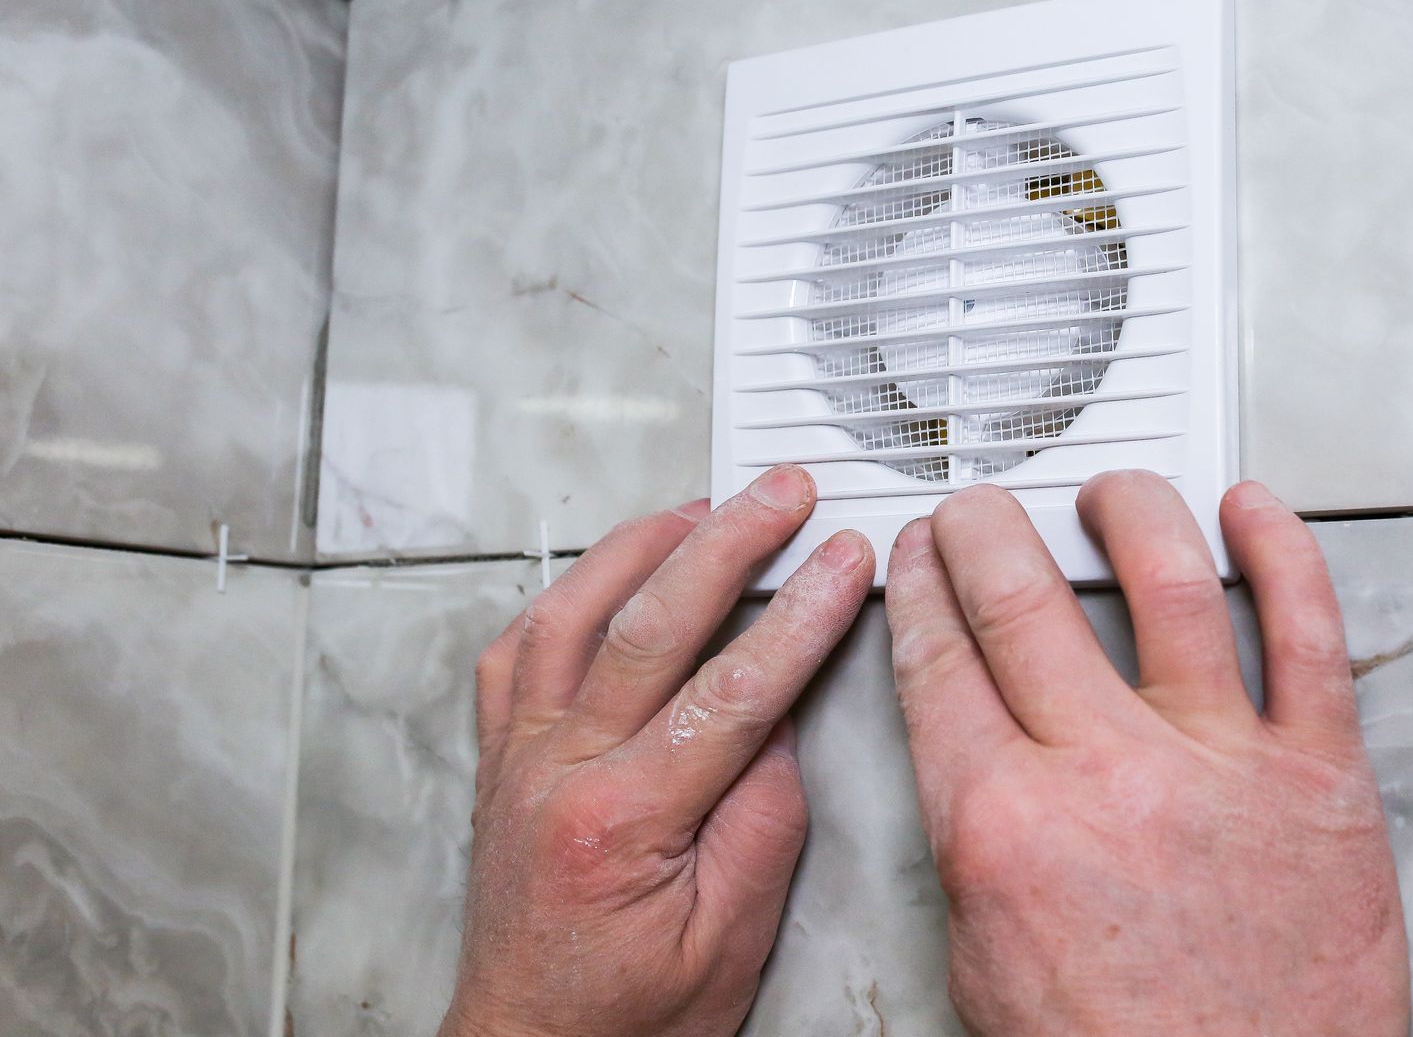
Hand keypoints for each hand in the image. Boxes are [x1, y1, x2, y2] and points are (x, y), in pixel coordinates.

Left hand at [441, 465, 873, 1036]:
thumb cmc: (624, 1018)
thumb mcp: (729, 939)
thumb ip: (763, 820)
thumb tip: (784, 718)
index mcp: (623, 820)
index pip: (733, 687)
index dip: (801, 614)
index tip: (843, 563)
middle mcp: (557, 771)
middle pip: (651, 621)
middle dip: (731, 541)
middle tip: (783, 495)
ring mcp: (520, 756)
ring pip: (571, 613)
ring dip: (643, 545)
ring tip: (702, 506)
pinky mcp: (501, 758)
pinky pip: (515, 652)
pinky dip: (564, 597)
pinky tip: (604, 574)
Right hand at [883, 471, 1409, 1036]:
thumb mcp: (984, 967)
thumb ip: (972, 845)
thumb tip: (973, 755)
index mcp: (1005, 825)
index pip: (941, 663)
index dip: (922, 590)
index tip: (921, 558)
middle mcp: (1107, 774)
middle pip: (1022, 602)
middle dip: (986, 531)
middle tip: (981, 509)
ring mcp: (1221, 761)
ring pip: (1166, 582)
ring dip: (1126, 513)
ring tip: (1109, 493)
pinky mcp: (1321, 772)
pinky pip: (1307, 630)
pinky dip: (1281, 553)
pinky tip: (1251, 513)